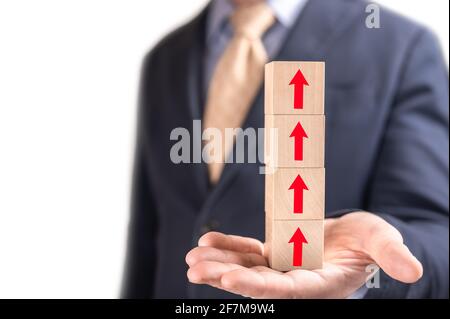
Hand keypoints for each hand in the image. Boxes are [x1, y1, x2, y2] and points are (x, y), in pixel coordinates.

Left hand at [185, 212, 422, 297]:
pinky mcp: (274, 252)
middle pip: (258, 282)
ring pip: (246, 267)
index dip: (259, 286)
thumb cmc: (369, 241)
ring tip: (192, 260)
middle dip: (227, 277)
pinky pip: (248, 251)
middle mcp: (296, 280)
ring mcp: (282, 266)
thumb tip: (412, 271)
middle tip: (196, 270)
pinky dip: (228, 246)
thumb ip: (391, 254)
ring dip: (218, 264)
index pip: (286, 290)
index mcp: (320, 284)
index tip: (230, 279)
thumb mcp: (381, 241)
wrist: (353, 238)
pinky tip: (206, 241)